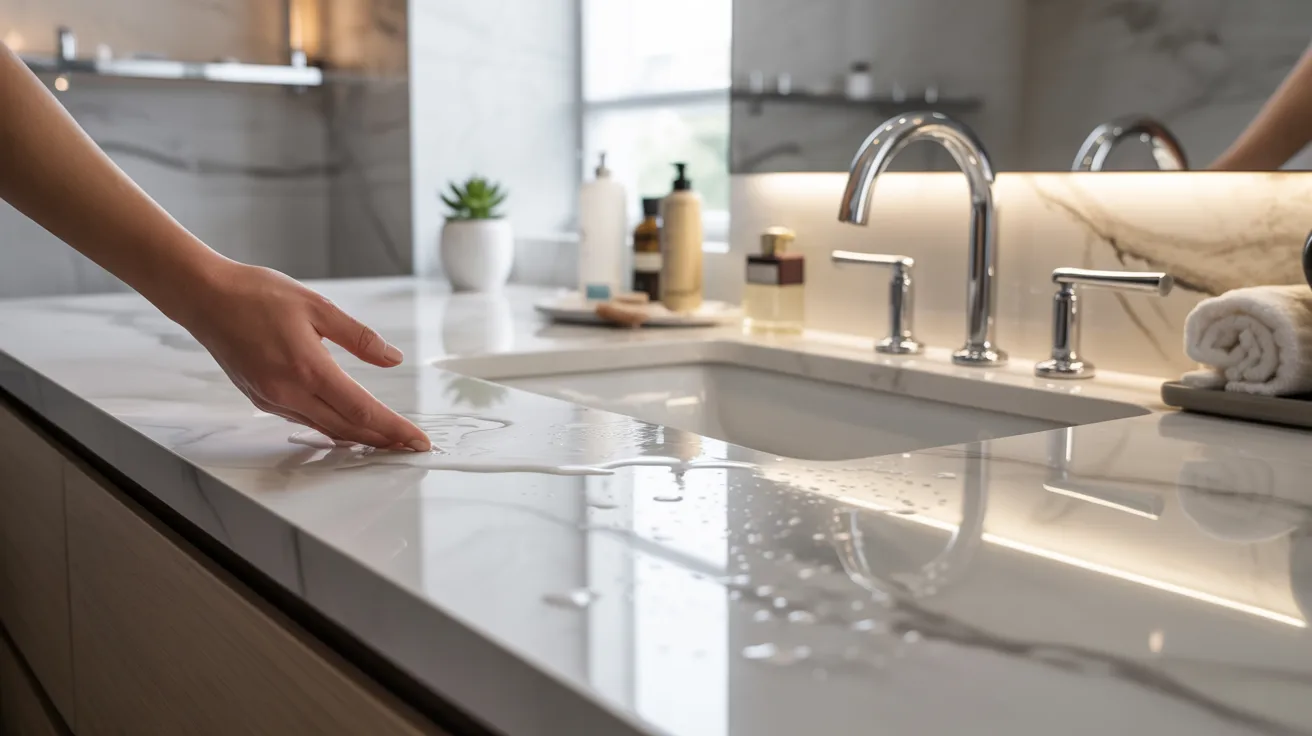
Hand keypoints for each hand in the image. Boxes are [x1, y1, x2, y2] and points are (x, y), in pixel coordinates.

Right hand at [178, 261, 430, 450]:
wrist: (205, 298)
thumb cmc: (257, 295)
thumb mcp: (318, 307)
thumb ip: (359, 337)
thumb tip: (393, 358)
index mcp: (308, 368)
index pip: (362, 410)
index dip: (394, 428)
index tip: (418, 440)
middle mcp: (289, 392)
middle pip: (347, 429)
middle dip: (383, 440)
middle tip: (411, 446)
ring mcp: (272, 400)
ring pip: (325, 429)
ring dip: (359, 438)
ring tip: (388, 440)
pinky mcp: (261, 400)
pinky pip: (304, 421)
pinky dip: (332, 428)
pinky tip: (347, 426)